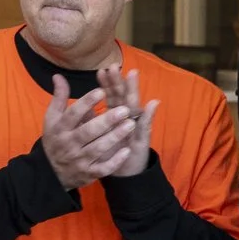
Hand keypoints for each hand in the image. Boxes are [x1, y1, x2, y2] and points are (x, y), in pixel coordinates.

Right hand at [42, 75, 138, 190]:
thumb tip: (58, 75)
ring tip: (131, 125)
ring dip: (114, 137)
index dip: (86, 102)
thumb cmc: (55, 139)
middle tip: (124, 110)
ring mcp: (79, 160)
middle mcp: (69, 144)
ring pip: (97, 149)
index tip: (101, 91)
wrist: (50, 173)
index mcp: (60, 128)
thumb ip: (58, 98)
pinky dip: (114, 161)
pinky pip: (102, 169)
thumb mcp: (52, 119)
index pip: (72, 114)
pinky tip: (126, 151)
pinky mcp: (88, 174)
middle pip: (87, 132)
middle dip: (106, 121)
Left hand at [95, 64, 159, 178]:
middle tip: (114, 66)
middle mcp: (128, 118)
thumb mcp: (103, 135)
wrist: (127, 173)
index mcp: (117, 116)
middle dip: (119, 81)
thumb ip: (95, 118)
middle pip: (123, 97)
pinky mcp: (142, 141)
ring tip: (132, 75)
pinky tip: (152, 103)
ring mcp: (136, 128)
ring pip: (134, 107)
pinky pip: (145, 128)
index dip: (108, 84)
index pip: (112, 96)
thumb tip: (86, 103)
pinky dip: (148, 116)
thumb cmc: (113, 152)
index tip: (102, 70)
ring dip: (133, 92)